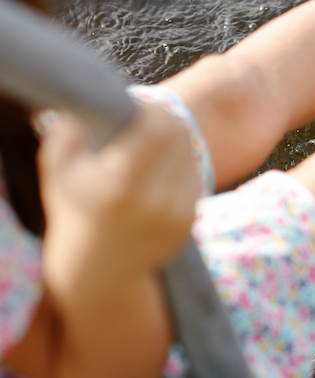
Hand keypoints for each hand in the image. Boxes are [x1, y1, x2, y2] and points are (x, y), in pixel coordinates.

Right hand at [9, 100, 200, 377]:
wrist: (98, 272)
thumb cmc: (74, 212)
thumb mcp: (57, 171)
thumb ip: (68, 132)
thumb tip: (90, 106)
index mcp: (119, 185)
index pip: (158, 126)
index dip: (150, 110)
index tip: (135, 111)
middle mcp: (153, 200)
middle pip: (179, 135)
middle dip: (164, 121)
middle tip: (146, 122)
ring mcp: (176, 213)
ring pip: (190, 153)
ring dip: (174, 141)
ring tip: (149, 147)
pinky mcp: (190, 221)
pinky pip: (193, 175)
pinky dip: (179, 165)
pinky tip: (157, 172)